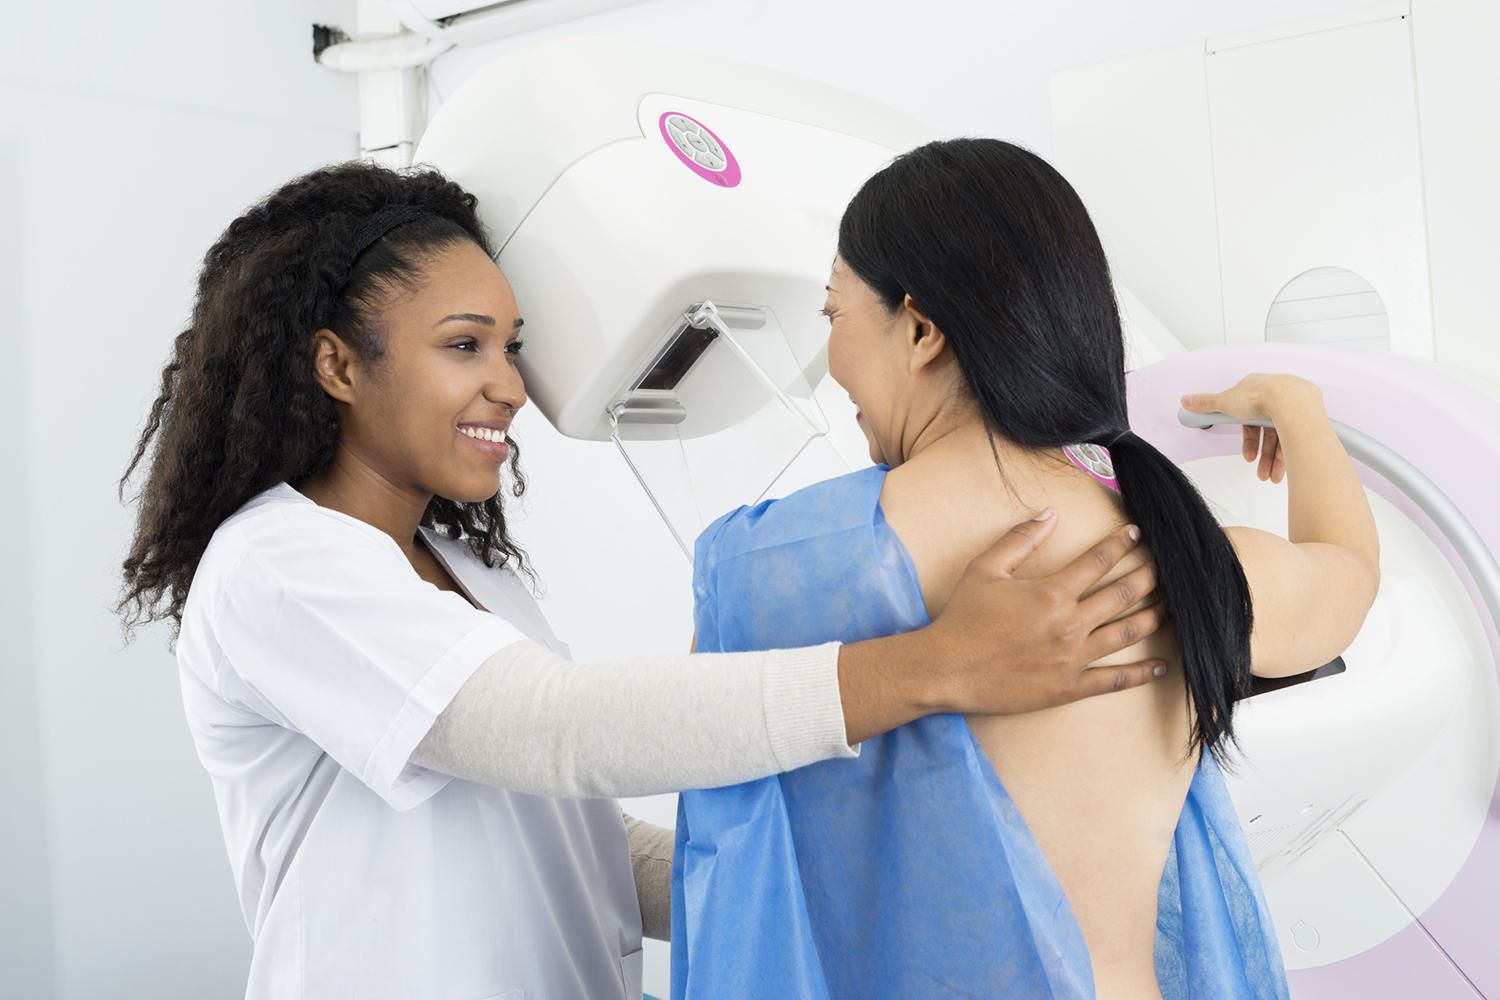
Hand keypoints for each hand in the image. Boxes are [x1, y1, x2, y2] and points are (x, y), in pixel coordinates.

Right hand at [923, 511, 1165, 716]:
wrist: (946, 669)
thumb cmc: (962, 618)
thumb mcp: (985, 569)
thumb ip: (1020, 539)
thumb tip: (1050, 513)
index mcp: (1050, 593)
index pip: (1097, 561)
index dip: (1119, 543)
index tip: (1135, 533)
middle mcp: (1069, 624)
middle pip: (1122, 595)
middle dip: (1148, 577)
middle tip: (1167, 568)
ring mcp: (1072, 658)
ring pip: (1126, 634)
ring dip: (1154, 618)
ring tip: (1172, 607)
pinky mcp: (1069, 687)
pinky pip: (1113, 681)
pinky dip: (1140, 674)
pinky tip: (1160, 666)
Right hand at [1182, 373, 1321, 484]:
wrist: (1291, 400)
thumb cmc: (1262, 396)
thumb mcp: (1224, 401)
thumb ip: (1206, 403)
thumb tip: (1187, 400)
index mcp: (1257, 391)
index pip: (1250, 420)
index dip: (1248, 440)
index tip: (1247, 455)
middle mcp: (1277, 399)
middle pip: (1267, 432)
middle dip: (1263, 455)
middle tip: (1260, 471)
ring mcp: (1294, 407)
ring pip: (1283, 437)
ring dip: (1274, 460)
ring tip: (1271, 476)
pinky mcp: (1307, 416)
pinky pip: (1296, 438)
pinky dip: (1289, 453)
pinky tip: (1284, 465)